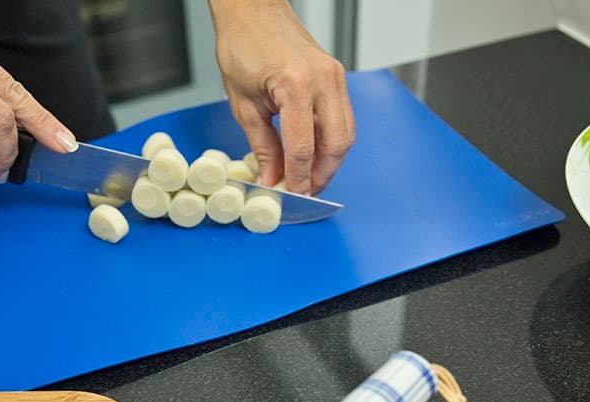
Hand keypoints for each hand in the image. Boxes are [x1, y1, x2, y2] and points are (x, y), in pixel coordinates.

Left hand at [208, 0, 354, 194]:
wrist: (253, 11)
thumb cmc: (243, 46)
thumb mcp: (244, 105)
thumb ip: (263, 146)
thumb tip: (272, 179)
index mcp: (296, 85)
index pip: (304, 147)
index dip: (299, 177)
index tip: (292, 194)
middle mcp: (323, 80)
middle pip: (336, 144)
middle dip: (322, 174)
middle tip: (305, 191)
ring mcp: (334, 77)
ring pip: (346, 134)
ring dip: (331, 161)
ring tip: (310, 177)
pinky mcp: (336, 77)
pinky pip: (343, 118)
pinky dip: (332, 141)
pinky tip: (316, 153)